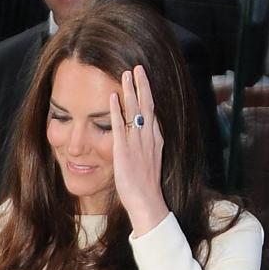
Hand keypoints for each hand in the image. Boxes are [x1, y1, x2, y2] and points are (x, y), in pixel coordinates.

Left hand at [109, 66, 168, 237]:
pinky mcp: (124, 152)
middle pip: (147, 105)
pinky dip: (117, 111)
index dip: (148, 93)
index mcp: (155, 139)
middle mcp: (148, 138)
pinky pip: (120, 127)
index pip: (152, 111)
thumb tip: (144, 134)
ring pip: (135, 111)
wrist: (147, 202)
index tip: (143, 77)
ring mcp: (137, 144)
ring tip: (126, 74)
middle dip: (142, 85)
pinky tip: (113, 97)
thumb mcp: (150, 160)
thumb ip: (147, 145)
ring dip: (130, 91)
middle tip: (137, 67)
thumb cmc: (145, 185)